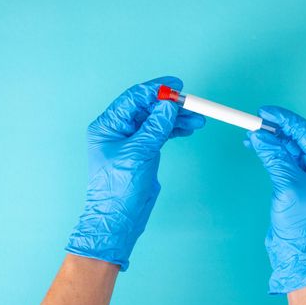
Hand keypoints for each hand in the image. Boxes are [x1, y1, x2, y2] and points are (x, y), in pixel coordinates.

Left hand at [66, 76, 204, 269]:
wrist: (119, 218)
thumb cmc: (119, 188)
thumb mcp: (139, 153)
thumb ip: (155, 126)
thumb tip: (168, 105)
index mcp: (108, 125)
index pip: (134, 98)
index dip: (156, 89)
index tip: (177, 85)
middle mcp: (118, 129)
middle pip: (148, 108)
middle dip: (171, 106)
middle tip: (192, 105)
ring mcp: (130, 140)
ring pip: (156, 120)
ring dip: (176, 119)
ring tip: (197, 120)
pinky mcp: (142, 151)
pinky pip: (159, 133)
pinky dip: (173, 130)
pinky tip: (187, 129)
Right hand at [245, 106, 305, 293]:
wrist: (299, 252)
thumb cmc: (302, 224)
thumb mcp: (288, 186)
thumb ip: (274, 158)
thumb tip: (260, 136)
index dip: (285, 120)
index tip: (265, 112)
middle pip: (299, 139)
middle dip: (276, 130)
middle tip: (256, 121)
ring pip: (290, 149)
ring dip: (271, 141)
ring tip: (251, 134)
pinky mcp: (298, 183)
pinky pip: (284, 161)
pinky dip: (271, 154)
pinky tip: (257, 147)